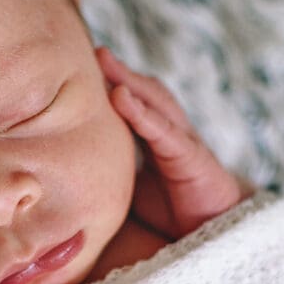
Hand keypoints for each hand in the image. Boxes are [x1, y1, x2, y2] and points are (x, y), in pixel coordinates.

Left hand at [96, 47, 249, 239]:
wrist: (215, 233)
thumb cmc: (174, 209)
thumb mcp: (134, 188)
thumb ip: (111, 172)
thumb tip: (68, 170)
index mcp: (156, 138)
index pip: (133, 103)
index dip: (112, 83)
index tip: (83, 65)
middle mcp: (171, 132)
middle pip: (145, 93)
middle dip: (120, 71)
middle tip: (94, 51)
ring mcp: (184, 142)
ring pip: (156, 103)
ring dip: (131, 81)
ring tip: (106, 63)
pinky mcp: (193, 159)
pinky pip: (166, 132)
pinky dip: (144, 114)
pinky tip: (124, 99)